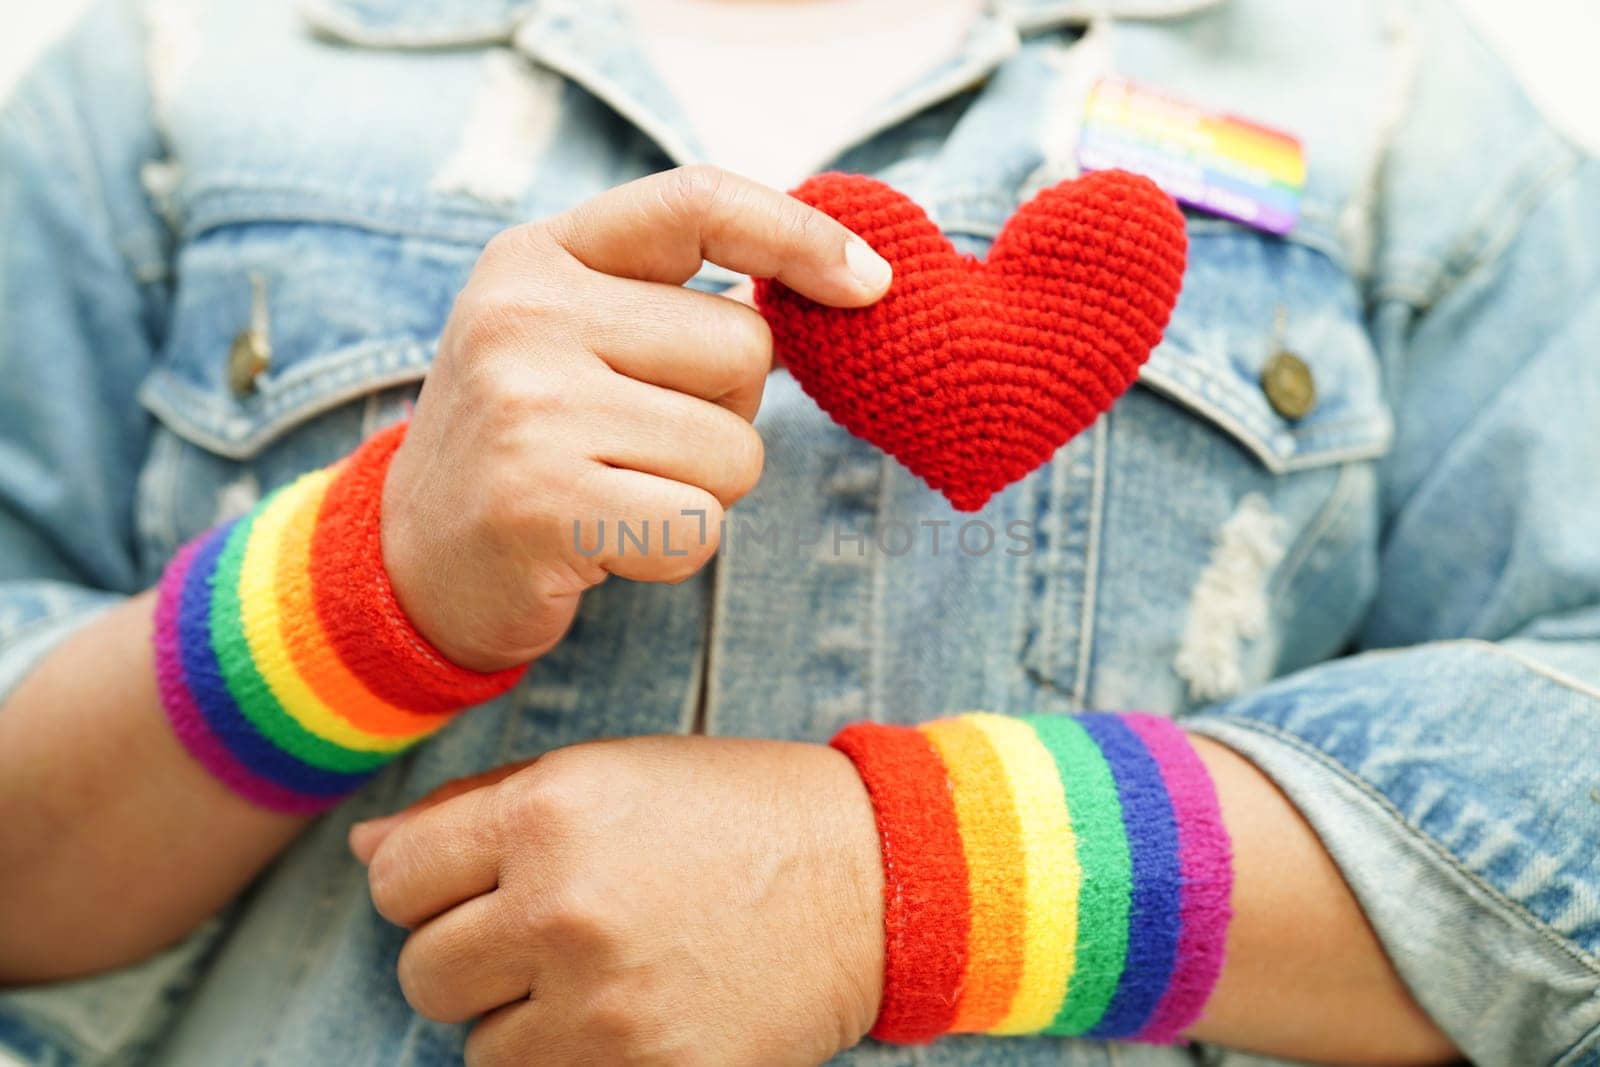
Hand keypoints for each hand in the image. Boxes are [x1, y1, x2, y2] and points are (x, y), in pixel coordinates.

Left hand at [351, 737, 885, 1065]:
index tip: (479, 886)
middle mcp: (563, 908)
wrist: (872, 879)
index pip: (396, 880)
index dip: (432, 886)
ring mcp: (604, 1006)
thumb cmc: (735, 812)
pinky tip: (631, 1018)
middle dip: (472, 959)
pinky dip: (572, 1064)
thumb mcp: (612, 774)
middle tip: (547, 935)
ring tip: (601, 976)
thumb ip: (482, 808)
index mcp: (549, 812)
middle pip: (424, 973)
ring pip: (479, 1050)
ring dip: (521, 1022)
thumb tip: (366, 848)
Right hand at [381, 166, 892, 670]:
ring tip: (616, 489)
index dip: (799, 235)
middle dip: (726, 413)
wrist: (413, 558)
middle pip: (746, 351)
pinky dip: (675, 550)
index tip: (870, 282)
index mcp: (539, 255)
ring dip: (702, 490)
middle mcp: (524, 314)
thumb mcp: (571, 333)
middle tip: (638, 440)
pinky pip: (702, 526)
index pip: (696, 202)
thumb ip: (672, 298)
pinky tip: (606, 540)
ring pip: (737, 450)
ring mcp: (527, 407)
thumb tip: (848, 282)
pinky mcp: (542, 502)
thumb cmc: (533, 439)